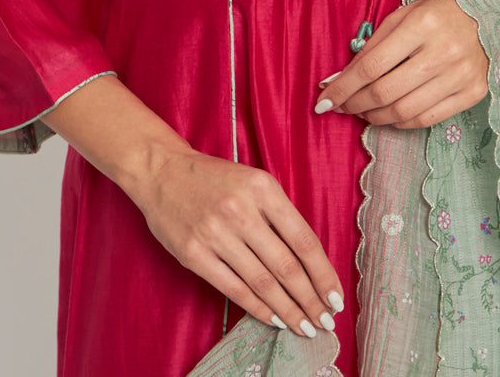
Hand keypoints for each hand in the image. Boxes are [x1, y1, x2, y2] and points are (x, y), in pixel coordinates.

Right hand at [134, 149, 343, 338]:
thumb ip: (279, 215)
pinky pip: (234, 289)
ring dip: (288, 310)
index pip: (304, 240)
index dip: (323, 274)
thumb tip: (309, 261)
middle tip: (325, 321)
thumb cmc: (215, 179)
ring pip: (262, 283)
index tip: (336, 297)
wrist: (163, 172)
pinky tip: (274, 319)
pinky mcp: (194, 254)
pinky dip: (258, 308)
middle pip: (286, 266)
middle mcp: (241, 211)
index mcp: (263, 188)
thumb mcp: (254, 182)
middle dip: (310, 300)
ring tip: (305, 327)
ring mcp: (216, 234)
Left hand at [315, 0, 488, 129]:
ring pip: (404, 111)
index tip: (323, 100)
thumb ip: (372, 46)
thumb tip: (339, 79)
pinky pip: (427, 119)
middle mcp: (442, 52)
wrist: (488, 16)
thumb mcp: (402, 17)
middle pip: (385, 92)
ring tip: (363, 111)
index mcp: (421, 25)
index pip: (371, 65)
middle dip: (355, 104)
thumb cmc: (436, 15)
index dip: (343, 86)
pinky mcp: (473, 93)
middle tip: (341, 106)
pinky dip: (401, 123)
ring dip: (375, 117)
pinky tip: (388, 116)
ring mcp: (460, 75)